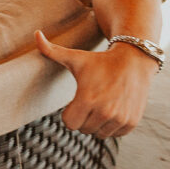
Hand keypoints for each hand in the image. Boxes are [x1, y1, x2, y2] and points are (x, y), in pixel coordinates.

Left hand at [35, 30, 157, 137]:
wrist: (134, 61)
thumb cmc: (100, 60)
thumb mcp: (76, 57)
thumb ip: (51, 50)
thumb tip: (35, 34)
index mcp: (87, 99)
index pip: (69, 123)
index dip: (69, 114)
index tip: (74, 103)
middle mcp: (105, 112)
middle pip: (84, 129)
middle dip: (83, 118)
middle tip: (89, 102)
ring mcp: (120, 118)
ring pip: (99, 134)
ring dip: (98, 123)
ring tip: (101, 105)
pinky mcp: (132, 121)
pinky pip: (115, 134)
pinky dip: (112, 126)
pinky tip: (113, 109)